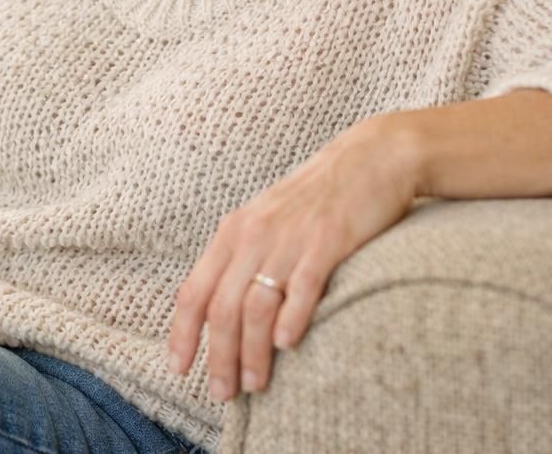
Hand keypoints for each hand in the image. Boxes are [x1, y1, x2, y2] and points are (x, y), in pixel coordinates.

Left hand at [166, 115, 420, 400]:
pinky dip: (291, 318)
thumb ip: (246, 258)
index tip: (179, 370)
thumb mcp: (269, 221)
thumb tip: (225, 311)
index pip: (194, 290)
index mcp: (234, 231)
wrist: (372, 158)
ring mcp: (290, 238)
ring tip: (256, 384)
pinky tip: (288, 346)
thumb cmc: (320, 198)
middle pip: (222, 307)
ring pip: (257, 305)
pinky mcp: (328, 240)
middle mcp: (254, 235)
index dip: (183, 334)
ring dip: (253, 351)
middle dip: (219, 356)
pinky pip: (302, 285)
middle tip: (225, 393)